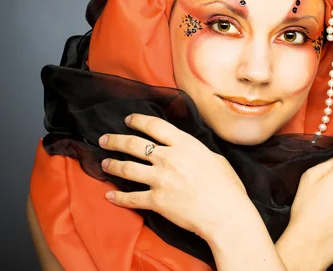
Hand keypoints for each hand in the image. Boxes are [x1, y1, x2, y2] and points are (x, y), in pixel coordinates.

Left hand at [98, 113, 249, 240]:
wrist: (225, 213)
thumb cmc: (228, 187)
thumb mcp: (215, 158)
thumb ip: (197, 152)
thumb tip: (190, 151)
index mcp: (184, 144)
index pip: (154, 126)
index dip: (137, 121)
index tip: (128, 120)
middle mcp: (168, 158)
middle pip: (133, 144)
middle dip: (115, 140)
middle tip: (105, 139)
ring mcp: (159, 179)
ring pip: (126, 168)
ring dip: (112, 165)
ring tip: (104, 163)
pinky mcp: (156, 201)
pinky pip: (130, 198)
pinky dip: (118, 198)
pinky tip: (109, 196)